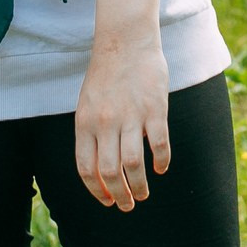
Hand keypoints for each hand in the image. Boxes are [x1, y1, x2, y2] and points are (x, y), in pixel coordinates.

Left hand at [74, 36, 170, 209]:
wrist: (125, 41)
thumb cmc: (105, 75)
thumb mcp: (87, 104)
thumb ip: (90, 133)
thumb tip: (98, 168)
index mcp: (84, 123)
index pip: (86, 168)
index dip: (96, 190)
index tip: (107, 201)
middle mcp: (105, 123)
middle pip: (110, 172)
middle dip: (119, 196)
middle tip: (128, 205)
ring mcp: (130, 116)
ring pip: (133, 165)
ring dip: (139, 186)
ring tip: (143, 194)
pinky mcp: (154, 109)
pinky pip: (159, 145)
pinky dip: (161, 162)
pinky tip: (161, 168)